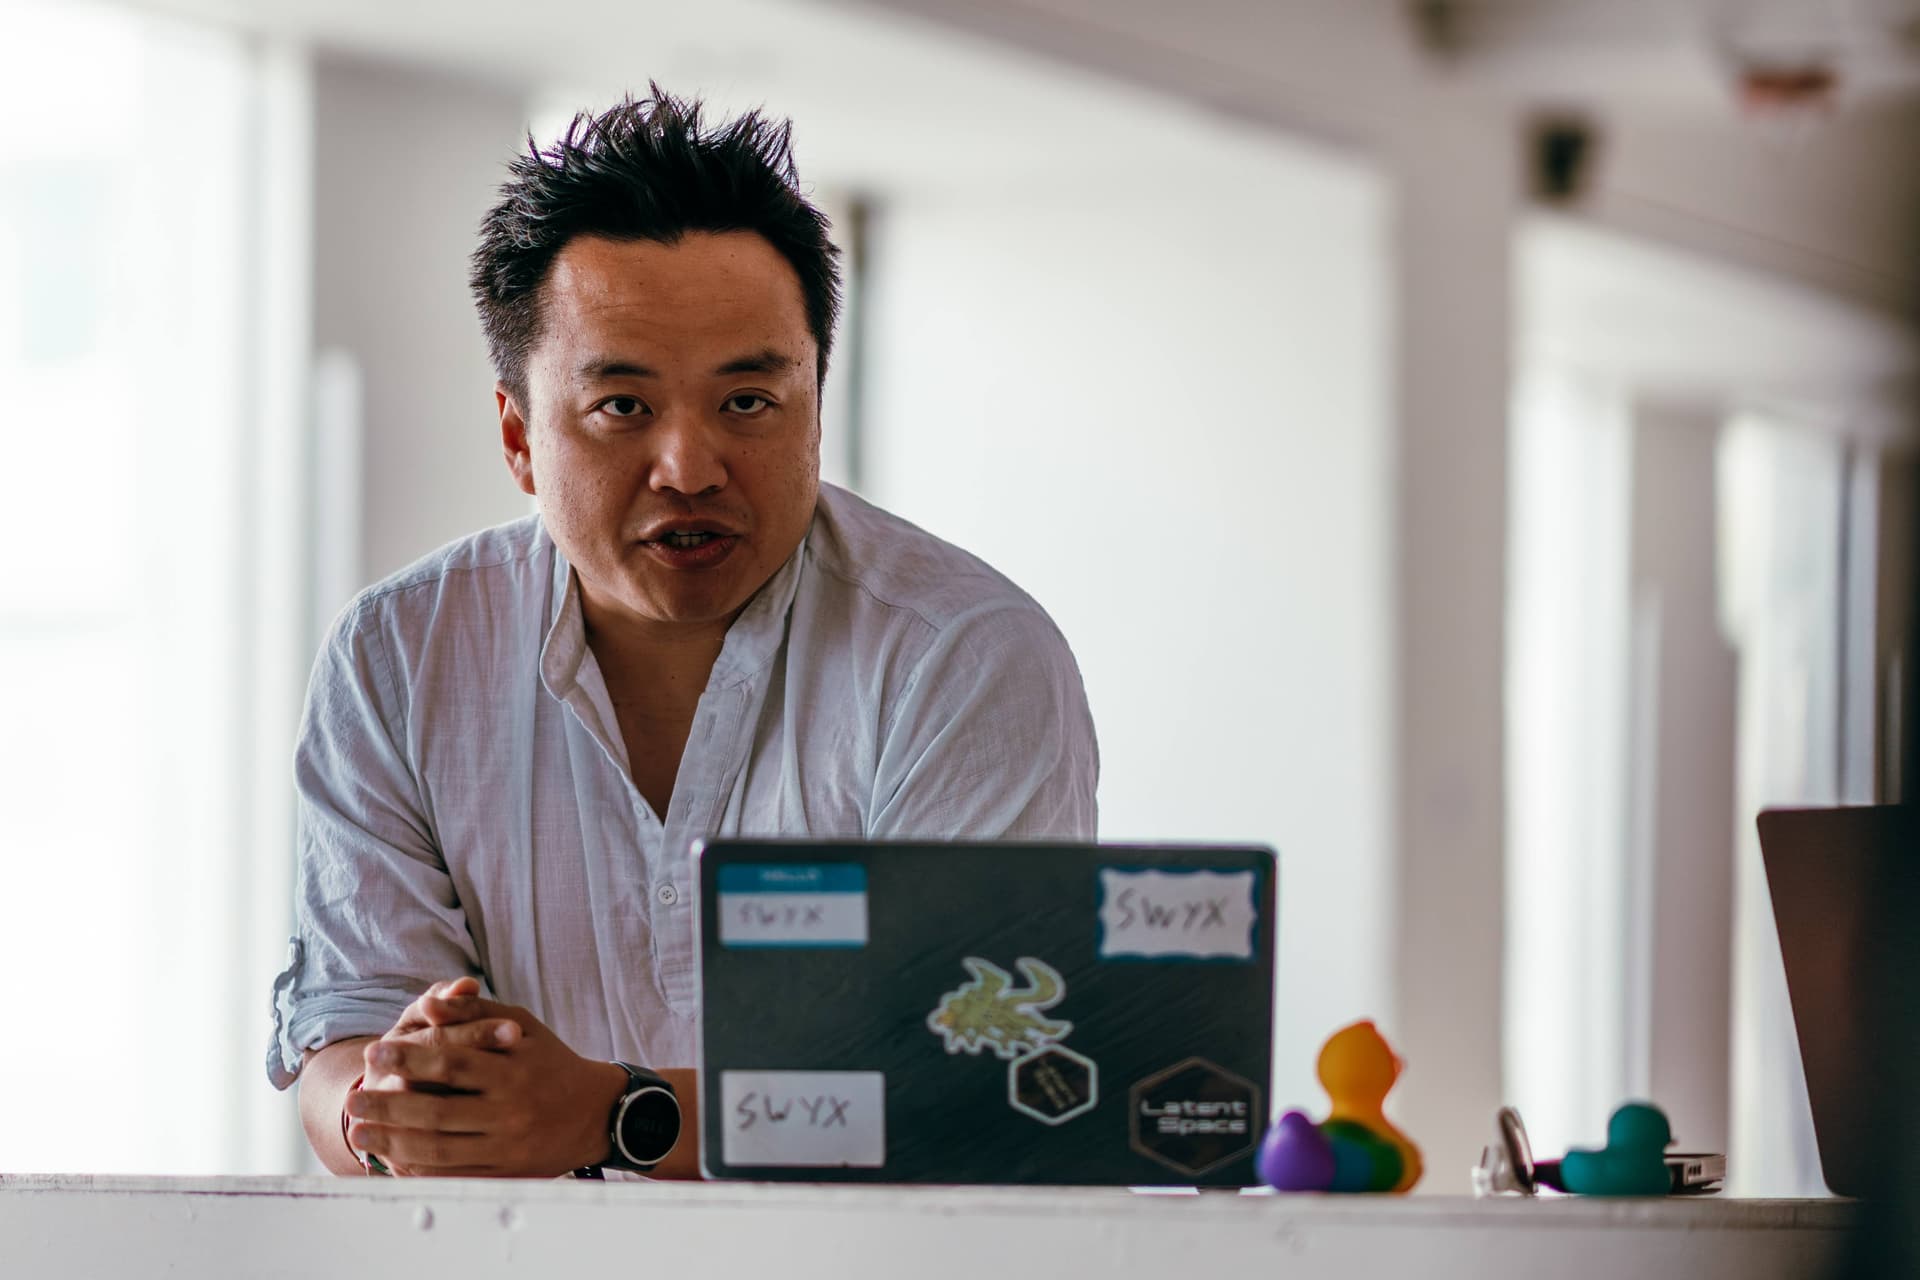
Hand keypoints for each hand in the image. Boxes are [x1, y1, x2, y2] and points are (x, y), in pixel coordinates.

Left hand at [345, 986, 626, 1177]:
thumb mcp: (521, 1025)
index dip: (410, 1056)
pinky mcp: (504, 1172)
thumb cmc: (550, 1061)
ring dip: (393, 1141)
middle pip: (437, 1111)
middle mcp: (509, 1110)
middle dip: (389, 1105)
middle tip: (354, 1098)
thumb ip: (475, 1012)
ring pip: (439, 1149)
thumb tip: (431, 1002)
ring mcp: (506, 1145)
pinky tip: (391, 1158)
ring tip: (360, 1131)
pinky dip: (418, 1168)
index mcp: (513, 1070)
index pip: (452, 1062)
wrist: (596, 1113)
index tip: (374, 1051)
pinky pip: (453, 1174)